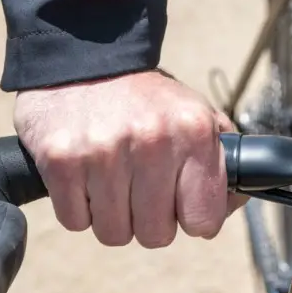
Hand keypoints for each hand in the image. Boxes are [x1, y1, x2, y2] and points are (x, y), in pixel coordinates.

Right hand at [14, 70, 246, 247]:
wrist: (84, 56)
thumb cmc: (144, 100)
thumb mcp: (196, 116)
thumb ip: (221, 162)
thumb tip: (231, 205)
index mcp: (193, 132)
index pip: (203, 222)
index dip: (191, 218)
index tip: (180, 203)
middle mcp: (151, 141)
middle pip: (156, 236)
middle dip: (148, 220)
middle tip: (139, 188)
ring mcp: (103, 152)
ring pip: (114, 234)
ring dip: (112, 216)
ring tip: (111, 179)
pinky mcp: (61, 160)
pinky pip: (76, 222)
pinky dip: (79, 207)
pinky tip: (86, 176)